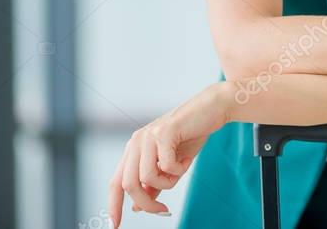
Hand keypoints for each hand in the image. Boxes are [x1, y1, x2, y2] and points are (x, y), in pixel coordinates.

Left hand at [106, 82, 230, 227]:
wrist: (213, 108)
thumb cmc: (193, 135)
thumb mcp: (172, 165)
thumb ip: (154, 184)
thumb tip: (137, 206)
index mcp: (134, 149)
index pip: (115, 182)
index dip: (113, 205)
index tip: (114, 226)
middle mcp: (136, 142)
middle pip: (128, 184)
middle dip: (147, 203)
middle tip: (165, 210)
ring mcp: (147, 136)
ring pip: (147, 177)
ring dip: (167, 183)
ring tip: (182, 171)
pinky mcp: (163, 132)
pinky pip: (166, 165)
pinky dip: (180, 169)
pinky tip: (188, 158)